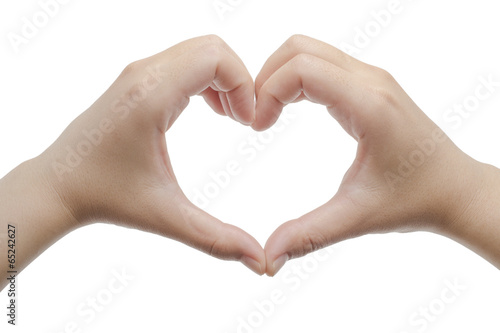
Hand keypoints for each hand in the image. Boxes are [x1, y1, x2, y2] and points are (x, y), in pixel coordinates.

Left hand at [34, 35, 264, 273]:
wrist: (60, 184)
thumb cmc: (107, 196)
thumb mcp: (167, 217)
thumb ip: (217, 239)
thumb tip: (261, 263)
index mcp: (151, 97)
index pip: (215, 58)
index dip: (245, 85)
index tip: (249, 123)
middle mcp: (143, 75)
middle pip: (211, 47)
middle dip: (239, 79)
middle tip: (245, 119)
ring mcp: (138, 73)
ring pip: (199, 51)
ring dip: (224, 79)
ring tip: (232, 117)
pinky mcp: (137, 79)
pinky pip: (184, 61)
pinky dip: (208, 79)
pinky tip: (213, 111)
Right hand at [255, 35, 499, 275]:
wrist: (454, 189)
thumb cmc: (414, 200)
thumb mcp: (357, 218)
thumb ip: (308, 235)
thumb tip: (266, 259)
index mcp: (369, 106)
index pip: (302, 69)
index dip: (267, 92)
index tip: (257, 128)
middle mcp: (371, 81)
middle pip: (299, 48)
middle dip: (265, 77)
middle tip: (256, 118)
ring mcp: (371, 78)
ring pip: (308, 50)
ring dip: (279, 75)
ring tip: (267, 114)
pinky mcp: (368, 84)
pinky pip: (321, 63)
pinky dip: (294, 79)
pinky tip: (288, 109)